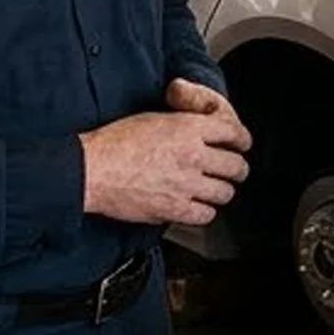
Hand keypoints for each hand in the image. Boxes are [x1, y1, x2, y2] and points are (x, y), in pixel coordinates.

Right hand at [81, 87, 250, 225]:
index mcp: (188, 129)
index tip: (241, 145)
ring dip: (221, 191)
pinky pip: (206, 215)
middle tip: (232, 171)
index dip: (242, 140)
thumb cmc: (115, 143)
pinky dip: (204, 212)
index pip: (234, 133)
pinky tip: (196, 206)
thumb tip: (199, 134)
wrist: (92, 169)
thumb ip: (184, 127)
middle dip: (236, 169)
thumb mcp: (154, 119)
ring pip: (225, 193)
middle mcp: (192, 156)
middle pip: (236, 166)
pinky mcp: (175, 209)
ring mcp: (185, 184)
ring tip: (213, 189)